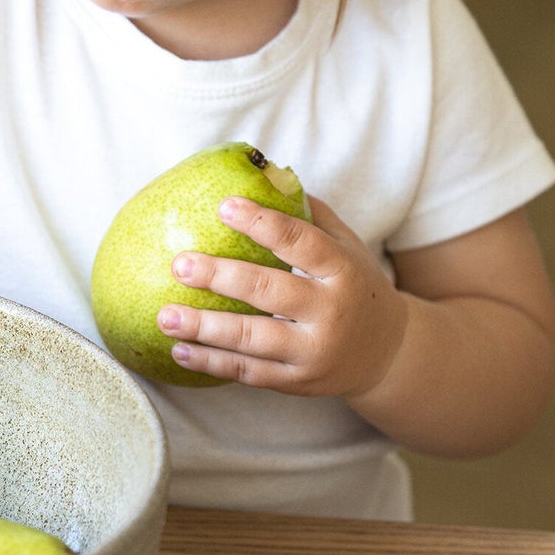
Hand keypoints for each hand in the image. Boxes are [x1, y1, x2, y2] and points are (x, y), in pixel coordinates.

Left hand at [158, 194, 408, 399]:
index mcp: (343, 270)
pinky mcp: (297, 382)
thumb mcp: (347, 247)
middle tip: (179, 264)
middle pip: (269, 291)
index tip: (223, 206)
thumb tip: (264, 172)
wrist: (388, 353)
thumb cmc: (353, 286)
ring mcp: (314, 352)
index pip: (301, 242)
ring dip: (205, 327)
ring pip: (253, 338)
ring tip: (165, 315)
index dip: (262, 223)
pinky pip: (249, 372)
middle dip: (220, 276)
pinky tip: (179, 350)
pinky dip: (212, 362)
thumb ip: (310, 215)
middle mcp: (331, 312)